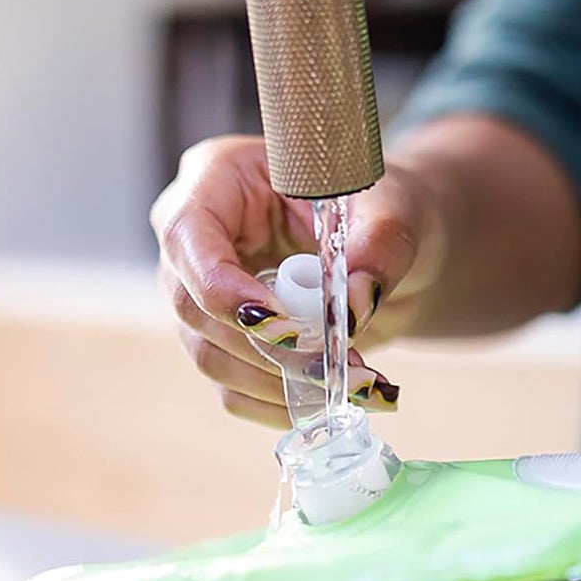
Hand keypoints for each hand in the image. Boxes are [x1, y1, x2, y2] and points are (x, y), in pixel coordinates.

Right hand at [150, 135, 445, 427]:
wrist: (385, 244)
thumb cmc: (379, 205)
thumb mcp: (392, 208)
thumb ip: (379, 248)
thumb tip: (354, 309)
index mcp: (219, 178)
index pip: (188, 234)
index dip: (222, 288)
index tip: (281, 327)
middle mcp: (195, 238)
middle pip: (193, 306)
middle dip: (265, 348)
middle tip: (335, 368)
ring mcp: (200, 294)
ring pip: (210, 354)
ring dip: (279, 382)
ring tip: (353, 384)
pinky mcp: (221, 340)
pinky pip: (231, 387)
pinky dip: (280, 403)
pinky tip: (328, 400)